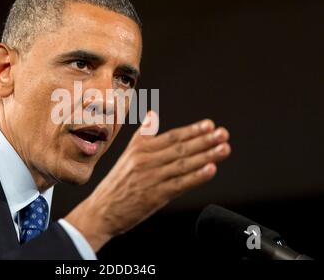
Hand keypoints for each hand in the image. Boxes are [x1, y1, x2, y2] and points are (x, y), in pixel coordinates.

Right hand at [65, 111, 230, 251]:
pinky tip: (211, 170)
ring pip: (183, 164)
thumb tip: (151, 115)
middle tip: (223, 134)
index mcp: (139, 149)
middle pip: (180, 148)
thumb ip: (142, 135)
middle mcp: (146, 161)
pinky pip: (180, 184)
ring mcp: (151, 178)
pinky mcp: (155, 196)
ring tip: (224, 148)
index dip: (192, 130)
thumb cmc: (117, 183)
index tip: (209, 125)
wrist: (102, 210)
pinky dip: (196, 176)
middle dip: (205, 140)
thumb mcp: (126, 155)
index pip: (171, 136)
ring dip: (206, 156)